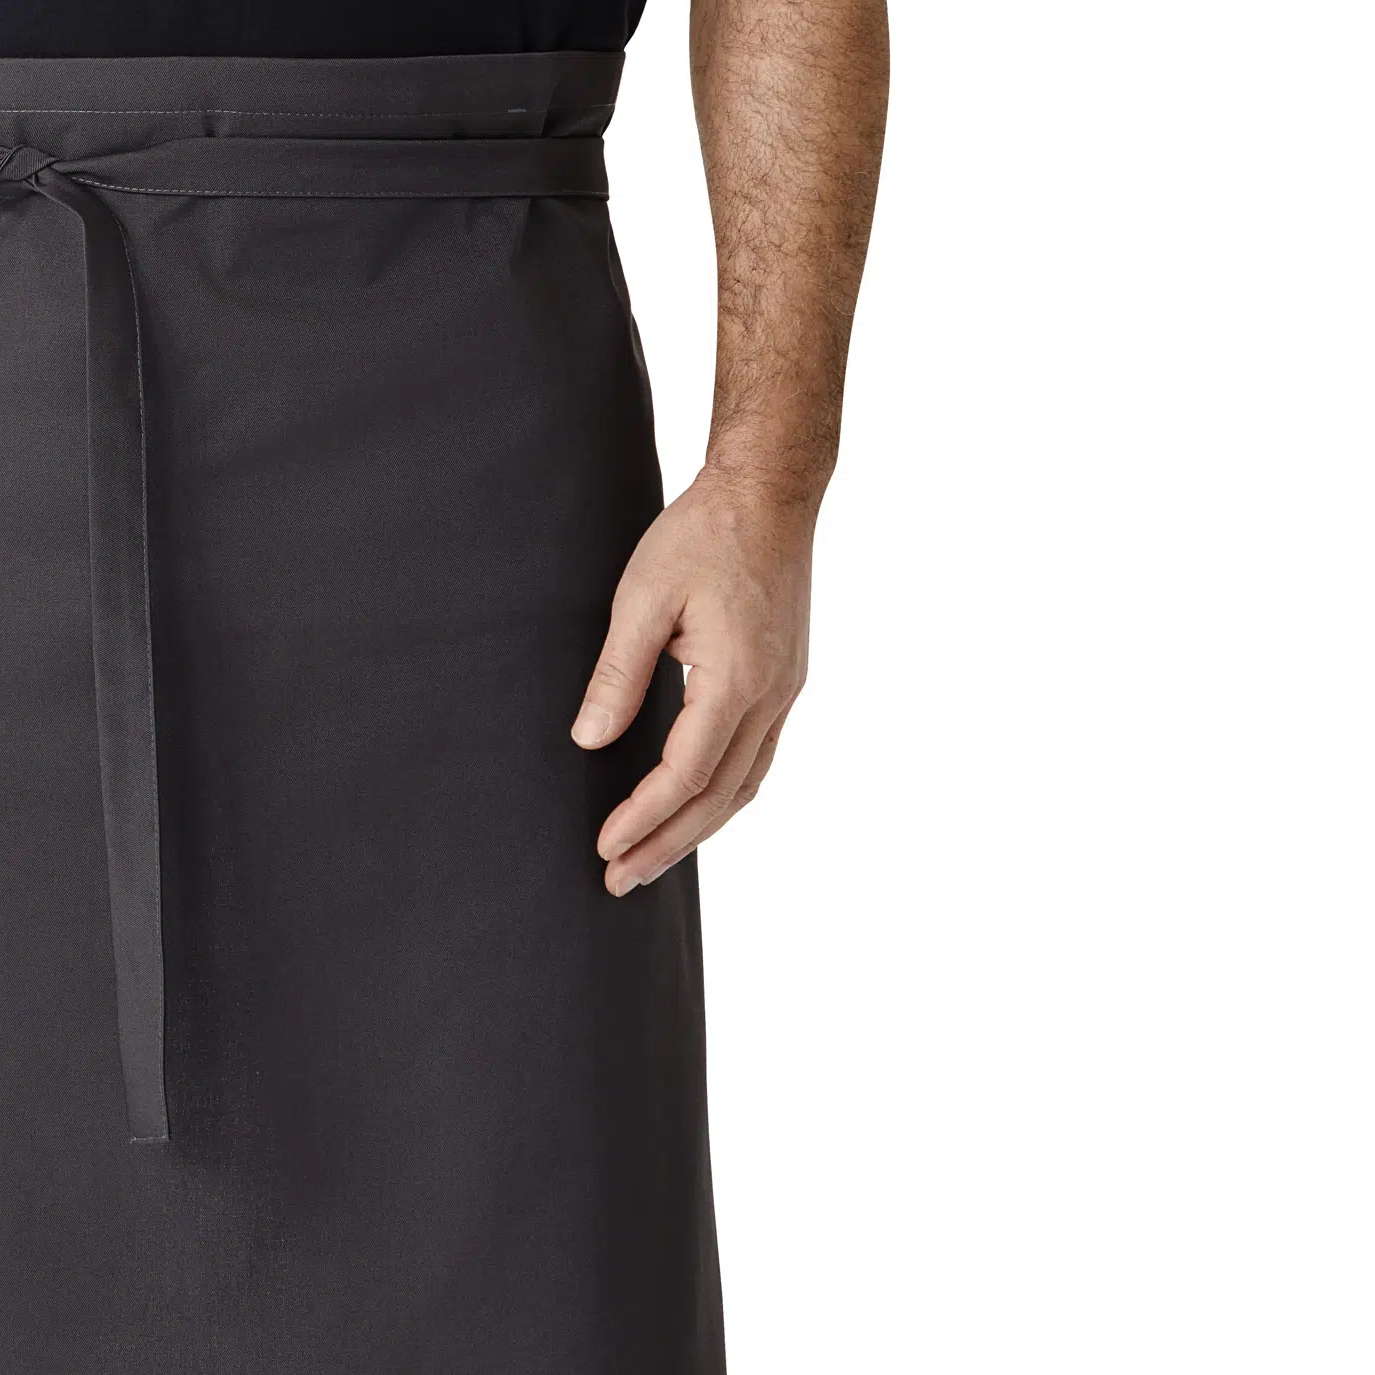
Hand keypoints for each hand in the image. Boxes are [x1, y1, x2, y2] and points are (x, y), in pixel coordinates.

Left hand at [570, 472, 816, 895]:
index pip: (686, 773)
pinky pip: (757, 757)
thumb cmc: (702, 534)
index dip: (643, 817)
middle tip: (619, 881)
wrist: (769, 493)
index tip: (604, 846)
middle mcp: (771, 696)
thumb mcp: (643, 597)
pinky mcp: (785, 681)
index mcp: (736, 678)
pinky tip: (695, 809)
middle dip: (667, 844)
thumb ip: (618, 674)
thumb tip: (588, 741)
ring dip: (698, 829)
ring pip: (745, 784)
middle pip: (721, 796)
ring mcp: (786, 691)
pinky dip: (724, 794)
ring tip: (650, 860)